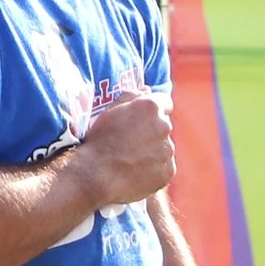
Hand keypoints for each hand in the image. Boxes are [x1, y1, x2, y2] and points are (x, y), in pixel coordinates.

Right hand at [78, 93, 177, 210]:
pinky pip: (164, 168)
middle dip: (152, 131)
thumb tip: (147, 90)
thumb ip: (130, 96)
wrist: (96, 175)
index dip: (152, 110)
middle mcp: (164, 127)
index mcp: (151, 107)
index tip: (141, 119)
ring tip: (130, 159)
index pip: (164, 102)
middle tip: (131, 141)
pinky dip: (154, 169)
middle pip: (164, 126)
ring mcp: (168, 151)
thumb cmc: (99, 140)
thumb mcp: (110, 111)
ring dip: (153, 150)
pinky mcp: (167, 172)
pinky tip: (135, 172)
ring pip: (164, 148)